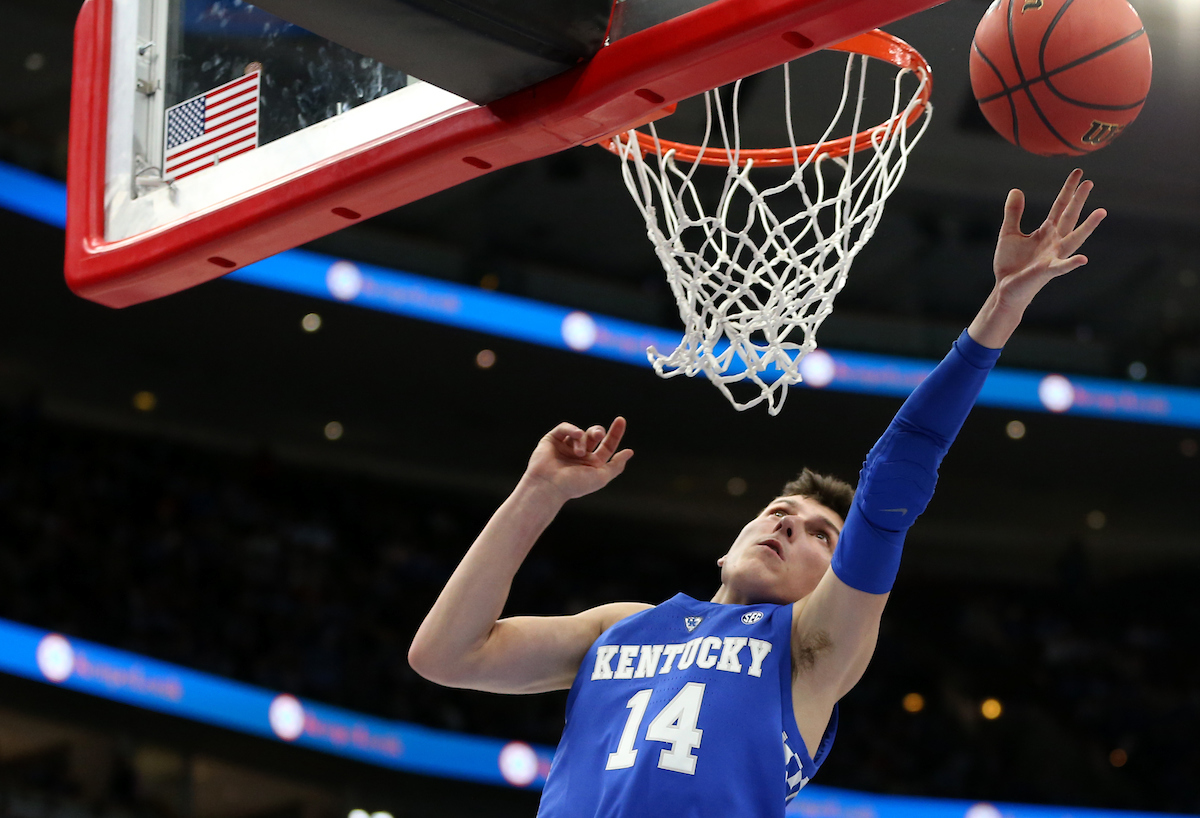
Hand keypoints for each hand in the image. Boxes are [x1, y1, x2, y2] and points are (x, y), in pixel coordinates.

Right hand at [523, 417, 633, 502]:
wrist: (549, 486)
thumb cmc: (574, 485)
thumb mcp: (601, 477)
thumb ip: (616, 465)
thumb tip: (629, 452)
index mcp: (592, 464)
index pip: (607, 446)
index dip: (615, 433)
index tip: (621, 420)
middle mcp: (579, 455)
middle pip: (594, 435)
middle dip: (598, 432)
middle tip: (598, 435)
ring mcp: (565, 447)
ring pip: (580, 433)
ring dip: (582, 440)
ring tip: (579, 453)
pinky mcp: (552, 440)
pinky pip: (564, 428)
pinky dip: (571, 430)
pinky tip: (575, 435)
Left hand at [992, 168, 1106, 308]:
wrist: (1005, 288)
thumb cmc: (1011, 264)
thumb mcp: (1009, 233)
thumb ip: (1014, 213)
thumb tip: (1016, 189)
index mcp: (1046, 232)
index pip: (1060, 207)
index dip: (1068, 190)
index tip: (1078, 173)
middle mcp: (1054, 242)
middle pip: (1069, 217)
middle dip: (1078, 200)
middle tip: (1089, 182)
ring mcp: (1053, 256)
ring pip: (1073, 239)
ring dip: (1088, 226)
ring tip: (1102, 211)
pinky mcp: (1046, 271)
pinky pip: (1061, 267)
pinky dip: (1071, 263)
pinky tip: (1083, 259)